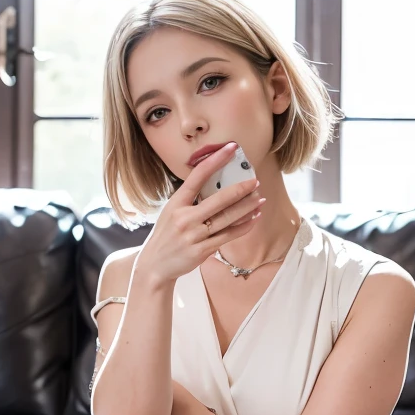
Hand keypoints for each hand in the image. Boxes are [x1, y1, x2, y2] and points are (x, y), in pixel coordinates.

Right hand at [130, 142, 264, 291]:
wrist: (155, 265)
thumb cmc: (166, 235)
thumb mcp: (171, 212)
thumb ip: (190, 200)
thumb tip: (214, 185)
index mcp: (176, 203)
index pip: (198, 175)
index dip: (216, 160)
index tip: (230, 148)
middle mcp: (185, 217)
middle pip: (219, 199)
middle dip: (241, 189)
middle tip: (255, 181)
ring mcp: (194, 235)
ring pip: (228, 218)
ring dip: (247, 207)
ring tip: (260, 199)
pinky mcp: (203, 250)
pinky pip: (228, 235)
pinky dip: (244, 227)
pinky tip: (253, 219)